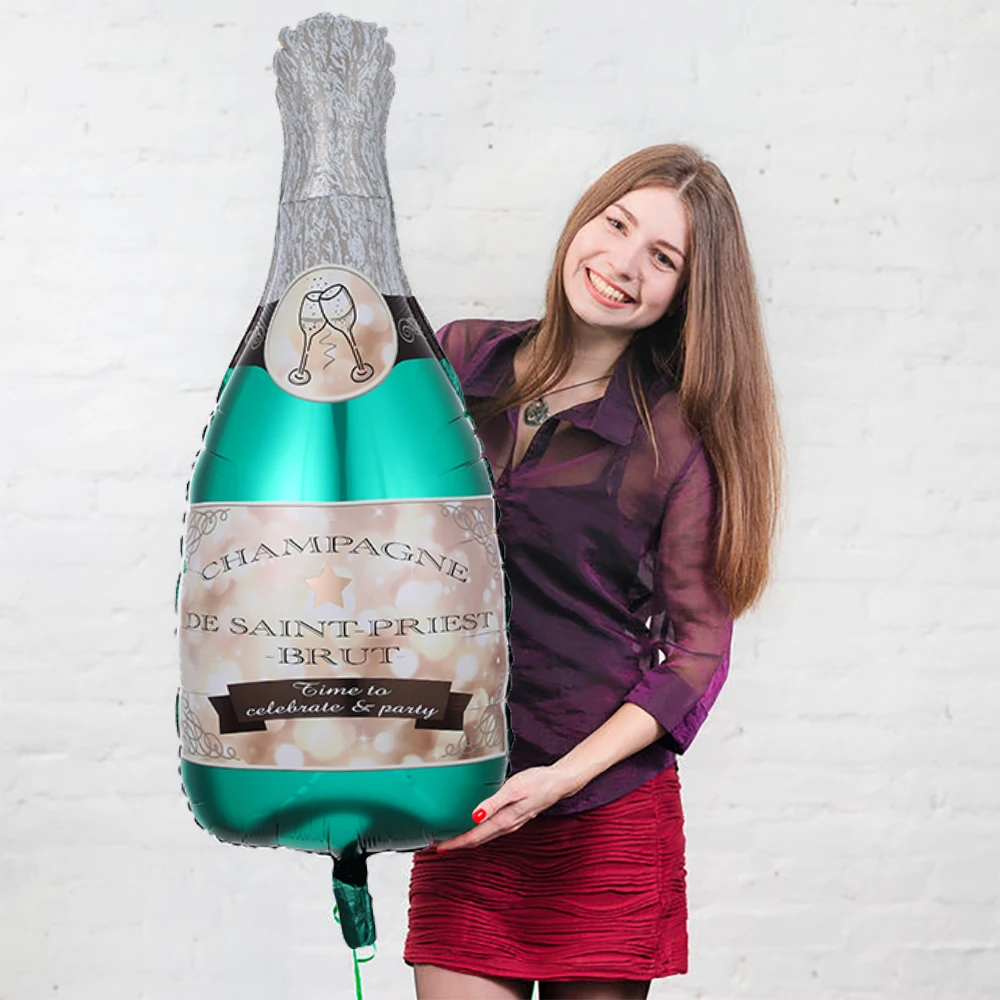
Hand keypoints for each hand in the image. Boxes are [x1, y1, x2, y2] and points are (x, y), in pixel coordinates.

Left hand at [431, 765, 579, 852]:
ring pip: (484, 836)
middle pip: (477, 840)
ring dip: (467, 839)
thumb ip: (493, 803)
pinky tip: (475, 825)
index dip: (455, 843)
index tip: (439, 848)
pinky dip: (478, 831)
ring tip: (452, 838)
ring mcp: (511, 823)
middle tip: (439, 845)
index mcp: (503, 820)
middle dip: (458, 844)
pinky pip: (491, 830)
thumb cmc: (538, 783)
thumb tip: (474, 816)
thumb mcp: (513, 789)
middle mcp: (506, 826)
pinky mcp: (514, 817)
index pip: (474, 837)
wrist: (559, 783)